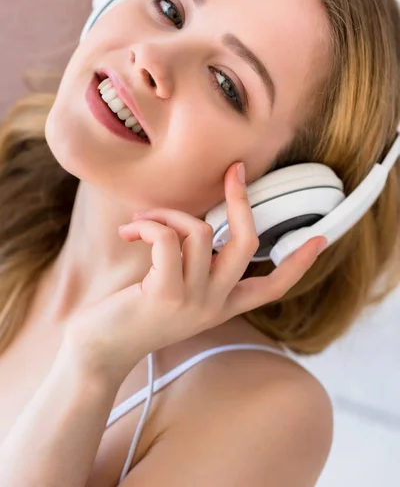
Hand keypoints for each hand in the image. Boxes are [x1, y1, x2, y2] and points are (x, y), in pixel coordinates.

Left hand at [61, 162, 326, 386]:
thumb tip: (198, 221)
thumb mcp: (176, 290)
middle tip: (233, 171)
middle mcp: (214, 304)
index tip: (320, 238)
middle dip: (241, 199)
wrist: (99, 350)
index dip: (299, 263)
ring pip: (200, 230)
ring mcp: (193, 300)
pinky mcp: (165, 294)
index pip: (273, 288)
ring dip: (167, 214)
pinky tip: (129, 232)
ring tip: (142, 221)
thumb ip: (195, 265)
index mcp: (222, 305)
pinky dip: (149, 224)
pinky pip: (168, 237)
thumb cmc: (133, 313)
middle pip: (246, 243)